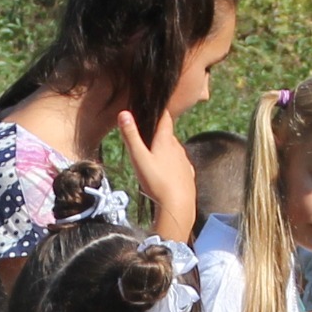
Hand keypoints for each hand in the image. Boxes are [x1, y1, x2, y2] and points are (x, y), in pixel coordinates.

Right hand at [109, 109, 191, 231]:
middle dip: (160, 132)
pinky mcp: (188, 175)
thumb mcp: (139, 158)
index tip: (155, 106)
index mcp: (166, 141)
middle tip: (148, 132)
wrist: (178, 205)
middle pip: (169, 135)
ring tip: (155, 152)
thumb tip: (124, 113)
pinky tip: (168, 170)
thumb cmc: (156, 181)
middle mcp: (178, 148)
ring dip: (166, 148)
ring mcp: (185, 162)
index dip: (160, 111)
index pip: (165, 119)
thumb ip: (131, 136)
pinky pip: (180, 164)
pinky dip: (173, 163)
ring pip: (175, 150)